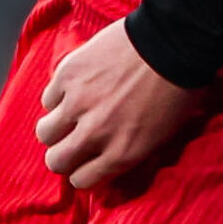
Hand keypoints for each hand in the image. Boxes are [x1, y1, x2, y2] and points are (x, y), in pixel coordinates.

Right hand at [36, 20, 199, 189]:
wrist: (175, 43)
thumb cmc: (177, 89)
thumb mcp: (160, 135)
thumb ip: (127, 152)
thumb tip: (104, 160)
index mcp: (122, 153)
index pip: (81, 180)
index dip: (81, 172)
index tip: (85, 163)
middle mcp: (96, 133)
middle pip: (55, 161)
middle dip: (62, 156)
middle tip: (71, 143)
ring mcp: (78, 103)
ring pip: (45, 133)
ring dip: (56, 128)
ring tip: (69, 116)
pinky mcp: (68, 75)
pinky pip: (48, 99)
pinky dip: (58, 97)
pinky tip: (75, 89)